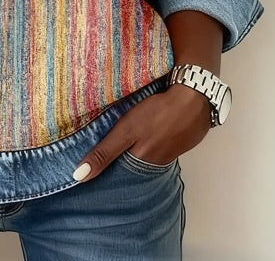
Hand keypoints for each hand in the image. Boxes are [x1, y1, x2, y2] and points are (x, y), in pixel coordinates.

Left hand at [72, 83, 211, 181]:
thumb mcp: (126, 131)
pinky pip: (159, 145)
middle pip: (133, 165)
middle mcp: (157, 162)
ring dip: (134, 151)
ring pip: (146, 155)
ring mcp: (170, 151)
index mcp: (142, 163)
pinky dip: (149, 141)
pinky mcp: (178, 139)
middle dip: (118, 162)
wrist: (195, 97)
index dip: (105, 172)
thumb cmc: (158, 114)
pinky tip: (144, 133)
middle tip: (99, 158)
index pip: (119, 175)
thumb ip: (104, 153)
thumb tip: (79, 176)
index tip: (87, 173)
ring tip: (118, 146)